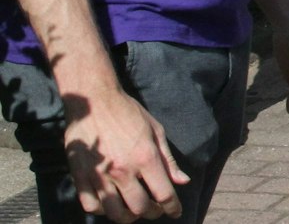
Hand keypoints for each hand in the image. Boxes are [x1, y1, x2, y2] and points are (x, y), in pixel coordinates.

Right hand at [62, 88, 187, 221]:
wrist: (94, 102)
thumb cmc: (129, 113)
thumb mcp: (156, 131)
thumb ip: (169, 160)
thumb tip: (183, 181)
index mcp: (145, 158)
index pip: (164, 194)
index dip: (172, 207)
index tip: (176, 212)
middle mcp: (123, 171)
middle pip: (140, 208)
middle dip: (152, 212)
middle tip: (155, 209)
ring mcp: (99, 176)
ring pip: (115, 213)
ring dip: (128, 216)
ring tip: (134, 209)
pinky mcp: (80, 176)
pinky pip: (91, 206)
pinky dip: (103, 210)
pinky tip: (111, 204)